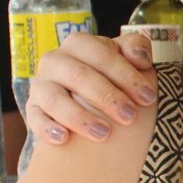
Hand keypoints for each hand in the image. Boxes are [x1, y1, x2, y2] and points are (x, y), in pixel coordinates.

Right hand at [25, 33, 158, 143]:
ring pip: (55, 99)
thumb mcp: (123, 57)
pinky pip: (35, 119)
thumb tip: (141, 58)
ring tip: (104, 133)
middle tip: (130, 117)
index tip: (148, 97)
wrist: (82, 98)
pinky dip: (48, 128)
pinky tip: (64, 138)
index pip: (101, 54)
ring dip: (80, 116)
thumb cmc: (109, 75)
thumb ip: (135, 47)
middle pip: (79, 76)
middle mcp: (55, 61)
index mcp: (78, 44)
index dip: (126, 75)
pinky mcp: (33, 109)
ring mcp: (41, 86)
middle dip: (107, 97)